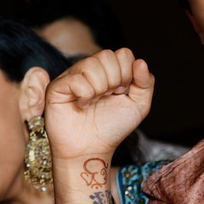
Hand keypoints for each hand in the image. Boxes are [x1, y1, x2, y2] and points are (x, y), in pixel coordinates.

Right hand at [43, 49, 153, 163]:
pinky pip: (77, 80)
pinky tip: (81, 105)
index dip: (127, 73)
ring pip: (91, 64)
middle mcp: (89, 69)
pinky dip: (85, 96)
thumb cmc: (111, 129)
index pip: (123, 53)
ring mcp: (72, 76)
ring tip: (94, 102)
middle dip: (114, 80)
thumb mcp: (138, 106)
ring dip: (99, 88)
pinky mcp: (57, 86)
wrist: (90, 150)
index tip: (120, 93)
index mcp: (108, 70)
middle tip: (107, 97)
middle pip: (107, 55)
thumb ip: (145, 83)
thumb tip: (140, 62)